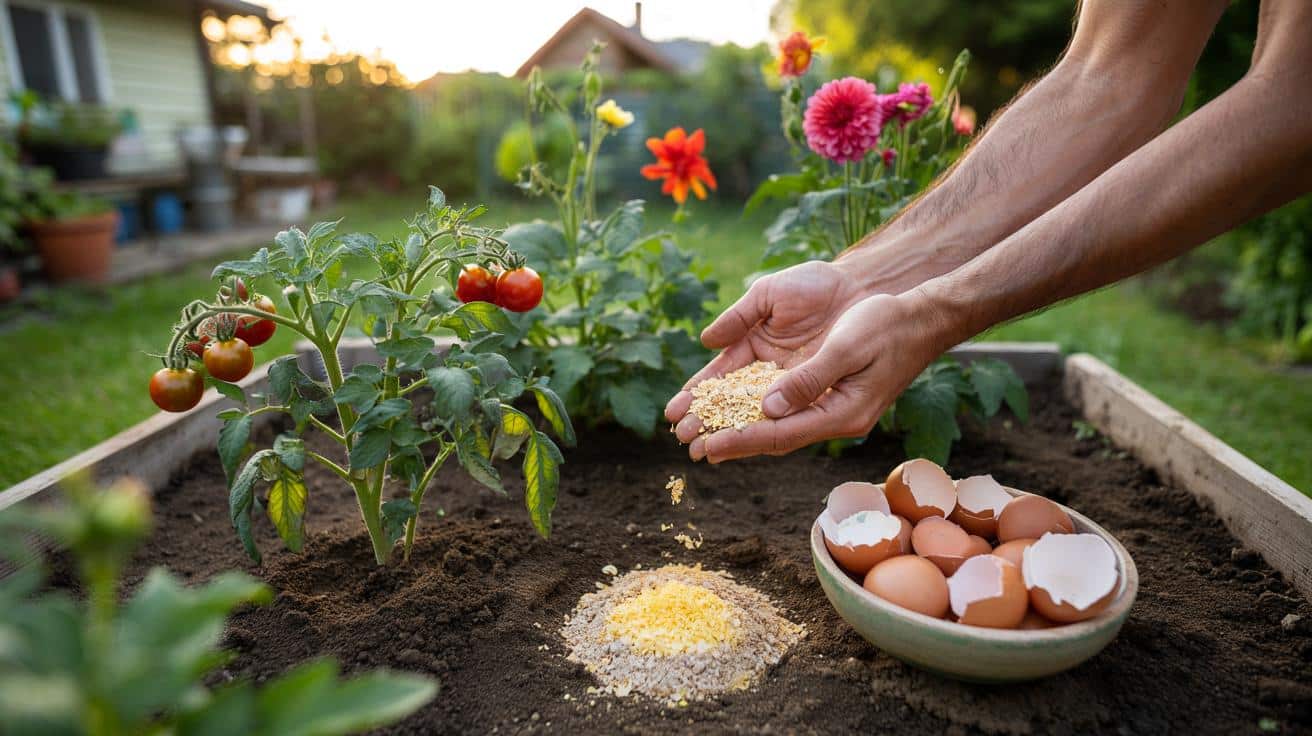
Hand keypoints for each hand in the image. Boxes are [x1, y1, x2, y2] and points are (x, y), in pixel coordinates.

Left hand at [671, 290, 949, 462]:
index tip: (706, 447)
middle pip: (773, 437)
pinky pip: (785, 408)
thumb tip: (768, 408)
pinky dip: (756, 409)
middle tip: (690, 448)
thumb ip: (808, 379)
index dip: (740, 441)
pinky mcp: (828, 393)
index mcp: (842, 414)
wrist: (920, 317)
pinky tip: (732, 408)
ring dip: (738, 427)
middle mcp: (834, 417)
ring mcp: (832, 408)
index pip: (780, 435)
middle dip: (731, 441)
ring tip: (701, 434)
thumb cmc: (887, 326)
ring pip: (776, 425)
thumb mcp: (847, 347)